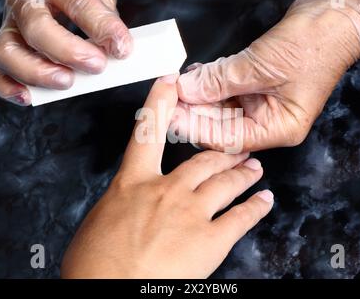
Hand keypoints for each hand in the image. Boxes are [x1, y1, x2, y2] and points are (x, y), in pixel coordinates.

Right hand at [0, 0, 132, 105]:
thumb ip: (106, 21)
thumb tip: (118, 49)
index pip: (77, 2)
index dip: (101, 28)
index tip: (121, 47)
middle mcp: (26, 1)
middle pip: (36, 28)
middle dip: (68, 53)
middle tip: (96, 65)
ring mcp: (12, 25)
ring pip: (9, 52)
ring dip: (38, 73)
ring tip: (66, 81)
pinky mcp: (8, 48)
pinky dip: (10, 87)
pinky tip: (29, 97)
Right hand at [60, 74, 273, 278]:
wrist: (109, 293)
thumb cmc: (95, 266)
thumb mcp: (100, 223)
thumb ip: (121, 205)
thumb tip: (127, 204)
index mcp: (133, 184)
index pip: (147, 132)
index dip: (161, 103)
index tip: (171, 83)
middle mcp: (166, 190)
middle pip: (201, 160)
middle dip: (222, 151)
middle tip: (235, 145)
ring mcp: (191, 213)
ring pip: (226, 182)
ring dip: (243, 173)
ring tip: (254, 168)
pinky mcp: (211, 240)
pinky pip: (241, 217)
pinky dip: (256, 207)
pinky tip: (264, 201)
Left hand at [174, 0, 359, 151]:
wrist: (336, 14)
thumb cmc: (314, 44)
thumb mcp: (261, 66)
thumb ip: (220, 81)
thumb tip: (186, 90)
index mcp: (278, 128)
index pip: (228, 139)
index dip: (196, 128)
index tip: (170, 115)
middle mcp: (269, 121)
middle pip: (221, 125)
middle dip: (193, 111)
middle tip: (166, 98)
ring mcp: (262, 102)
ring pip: (220, 107)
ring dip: (198, 95)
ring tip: (175, 84)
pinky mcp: (255, 84)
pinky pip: (226, 89)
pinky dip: (209, 82)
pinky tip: (193, 75)